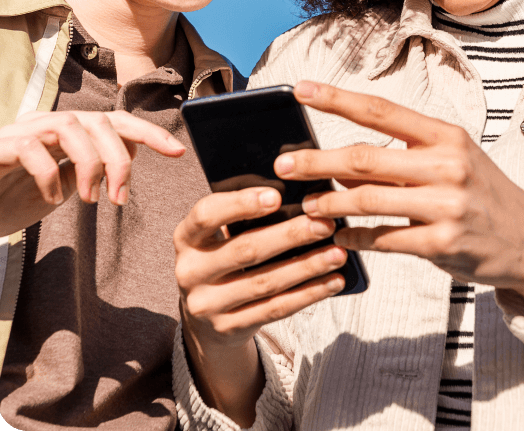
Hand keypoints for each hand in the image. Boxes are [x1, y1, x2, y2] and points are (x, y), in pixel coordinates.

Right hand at [0, 109, 184, 234]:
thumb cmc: (10, 196)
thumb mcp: (62, 185)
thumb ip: (90, 169)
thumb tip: (126, 159)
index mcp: (66, 129)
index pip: (115, 122)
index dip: (149, 133)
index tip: (179, 152)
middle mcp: (45, 122)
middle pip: (99, 120)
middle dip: (119, 159)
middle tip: (119, 198)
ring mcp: (20, 131)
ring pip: (70, 127)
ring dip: (90, 164)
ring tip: (90, 200)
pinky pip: (32, 149)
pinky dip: (50, 174)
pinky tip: (53, 197)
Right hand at [174, 188, 346, 422]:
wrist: (203, 315)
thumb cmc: (221, 255)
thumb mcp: (216, 234)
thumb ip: (241, 216)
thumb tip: (296, 196)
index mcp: (186, 237)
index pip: (207, 215)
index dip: (241, 203)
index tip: (277, 195)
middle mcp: (190, 271)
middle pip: (245, 250)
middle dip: (290, 235)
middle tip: (324, 223)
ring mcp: (207, 305)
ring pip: (265, 283)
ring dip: (307, 266)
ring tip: (338, 252)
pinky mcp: (228, 329)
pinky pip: (275, 309)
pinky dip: (308, 294)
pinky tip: (333, 280)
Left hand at [275, 81, 523, 316]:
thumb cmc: (482, 191)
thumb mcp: (451, 159)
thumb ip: (402, 155)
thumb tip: (340, 162)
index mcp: (444, 135)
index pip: (381, 110)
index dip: (337, 99)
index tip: (301, 90)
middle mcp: (446, 164)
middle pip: (364, 157)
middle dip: (317, 161)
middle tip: (284, 166)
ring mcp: (445, 205)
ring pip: (367, 200)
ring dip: (330, 203)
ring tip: (308, 206)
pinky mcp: (442, 243)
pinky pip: (383, 239)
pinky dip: (355, 239)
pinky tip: (341, 238)